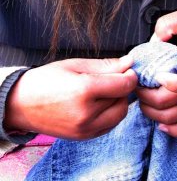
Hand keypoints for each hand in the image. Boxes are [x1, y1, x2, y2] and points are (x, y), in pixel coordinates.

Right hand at [4, 56, 136, 139]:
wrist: (23, 104)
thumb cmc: (47, 79)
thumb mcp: (76, 65)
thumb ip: (105, 65)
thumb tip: (129, 62)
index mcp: (84, 91)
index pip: (123, 85)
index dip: (131, 75)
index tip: (129, 69)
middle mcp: (87, 114)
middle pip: (124, 100)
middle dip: (123, 88)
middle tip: (114, 78)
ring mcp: (85, 129)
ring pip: (119, 114)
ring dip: (118, 101)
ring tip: (105, 91)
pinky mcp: (84, 137)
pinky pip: (109, 125)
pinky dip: (111, 114)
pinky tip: (99, 103)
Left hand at [136, 8, 176, 136]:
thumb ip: (168, 23)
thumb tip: (154, 40)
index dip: (171, 83)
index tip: (157, 74)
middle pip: (173, 103)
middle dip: (147, 96)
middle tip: (137, 83)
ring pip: (175, 118)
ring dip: (152, 112)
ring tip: (142, 97)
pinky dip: (172, 129)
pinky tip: (159, 122)